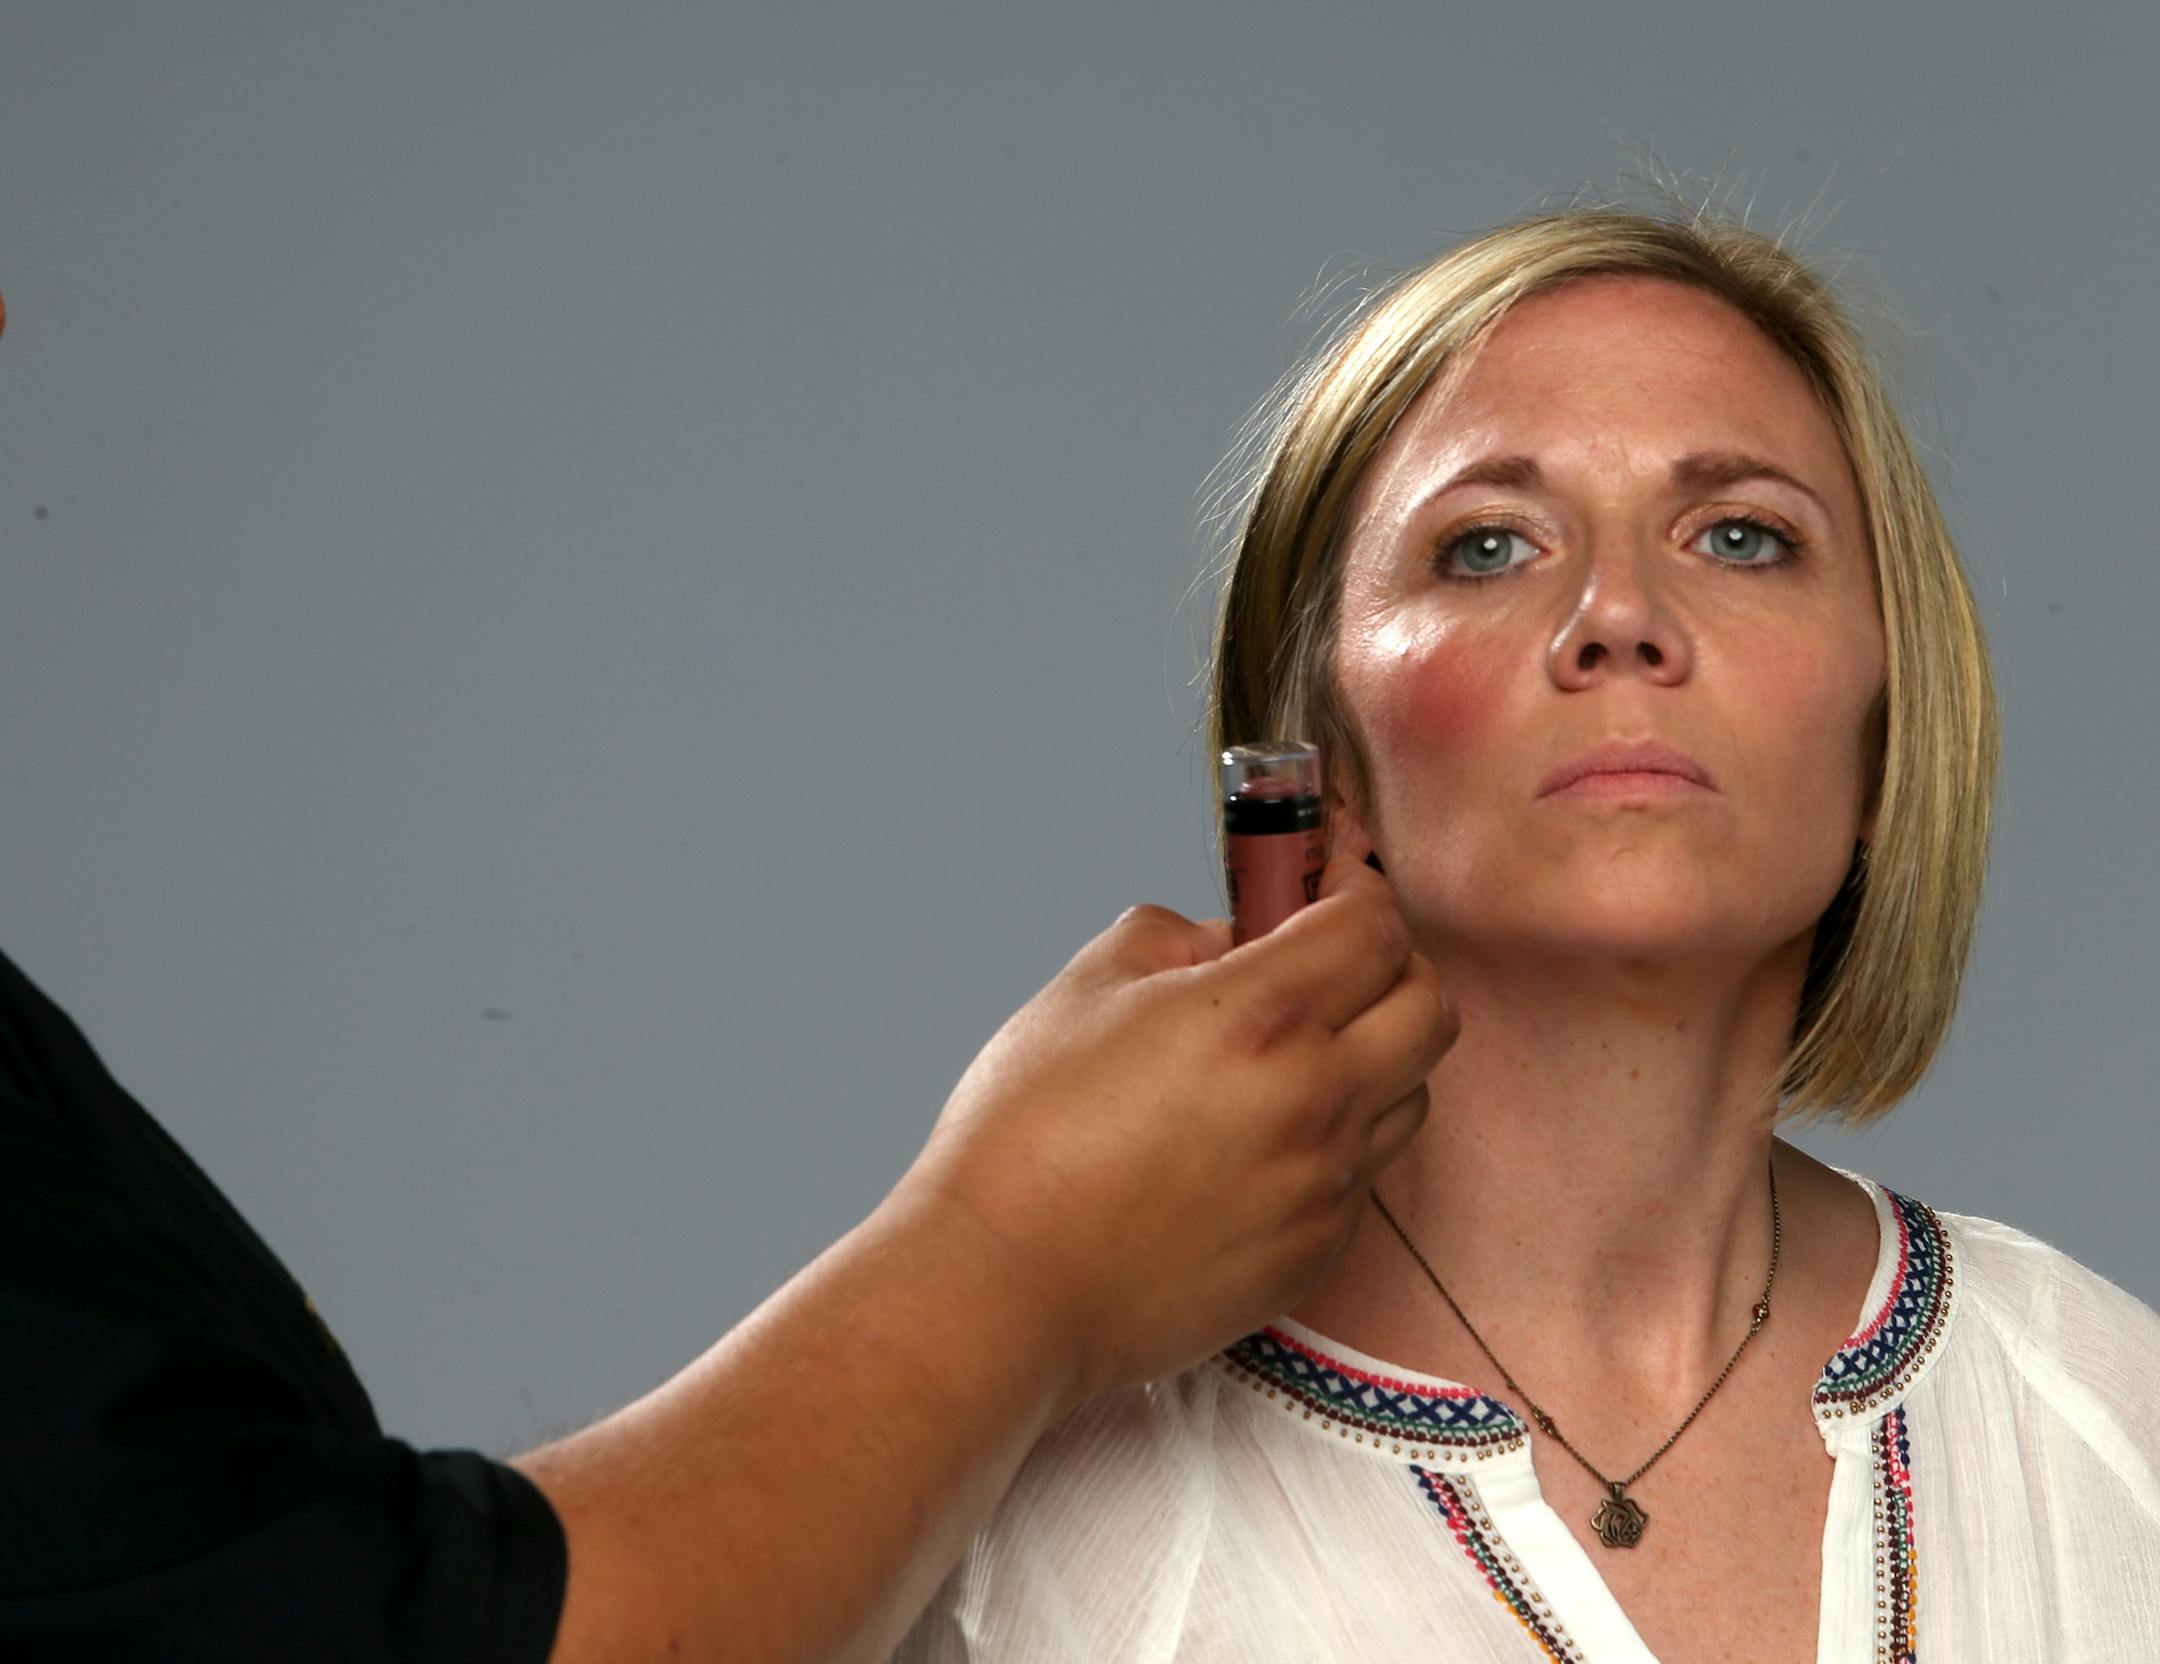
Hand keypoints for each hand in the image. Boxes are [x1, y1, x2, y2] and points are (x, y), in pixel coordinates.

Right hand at [893, 853, 1456, 1411]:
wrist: (1006, 1287)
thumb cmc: (1027, 1138)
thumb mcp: (1085, 988)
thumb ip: (1173, 937)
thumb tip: (1227, 940)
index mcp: (1263, 1017)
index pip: (1377, 926)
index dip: (1361, 887)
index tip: (1334, 880)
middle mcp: (1318, 1100)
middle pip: (1430, 1007)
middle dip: (1394, 965)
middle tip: (1331, 959)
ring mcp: (1326, 1185)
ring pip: (1412, 1093)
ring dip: (1376, 1053)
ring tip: (1294, 1052)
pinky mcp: (1315, 1252)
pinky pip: (1365, 1172)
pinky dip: (1340, 1134)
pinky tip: (1263, 1134)